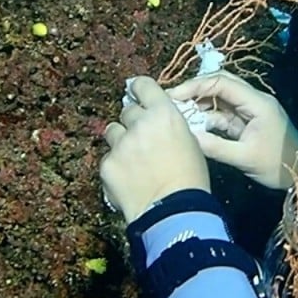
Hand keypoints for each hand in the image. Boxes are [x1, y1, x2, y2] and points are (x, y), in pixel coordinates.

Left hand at [101, 76, 210, 223]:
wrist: (174, 212)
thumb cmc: (190, 179)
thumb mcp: (190, 142)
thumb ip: (169, 125)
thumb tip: (157, 120)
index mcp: (164, 114)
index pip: (143, 85)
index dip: (139, 89)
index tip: (138, 94)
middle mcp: (139, 124)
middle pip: (126, 111)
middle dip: (133, 122)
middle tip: (143, 141)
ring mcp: (120, 144)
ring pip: (112, 132)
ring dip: (120, 142)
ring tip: (134, 162)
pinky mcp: (107, 165)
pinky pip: (107, 158)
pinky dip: (116, 167)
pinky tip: (129, 180)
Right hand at [167, 71, 297, 190]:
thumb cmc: (278, 166)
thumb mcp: (244, 158)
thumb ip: (215, 147)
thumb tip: (186, 137)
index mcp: (257, 103)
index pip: (222, 83)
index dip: (195, 86)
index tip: (173, 96)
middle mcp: (254, 100)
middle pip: (221, 84)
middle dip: (196, 90)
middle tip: (173, 101)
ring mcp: (251, 110)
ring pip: (221, 98)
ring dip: (201, 103)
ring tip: (179, 113)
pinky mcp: (248, 122)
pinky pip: (224, 113)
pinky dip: (209, 116)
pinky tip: (194, 124)